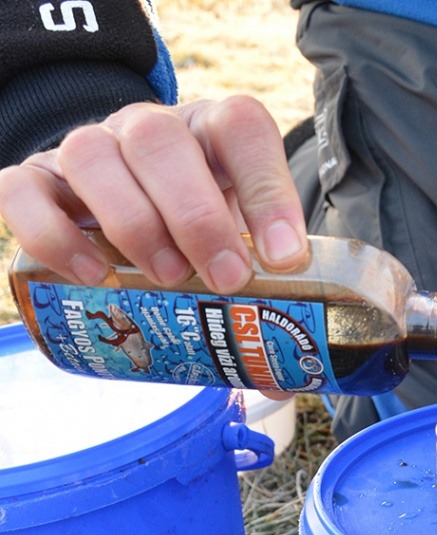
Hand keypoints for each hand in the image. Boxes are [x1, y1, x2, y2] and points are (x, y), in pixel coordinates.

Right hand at [0, 96, 308, 292]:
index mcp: (212, 135)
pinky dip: (53, 235)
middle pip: (160, 139)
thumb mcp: (240, 250)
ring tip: (166, 280)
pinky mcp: (38, 183)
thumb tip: (283, 379)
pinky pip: (23, 192)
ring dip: (133, 222)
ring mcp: (88, 151)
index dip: (267, 188)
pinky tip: (91, 278)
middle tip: (224, 280)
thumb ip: (267, 301)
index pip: (240, 128)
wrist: (131, 211)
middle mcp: (149, 131)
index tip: (284, 257)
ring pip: (91, 154)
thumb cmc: (198, 238)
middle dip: (197, 215)